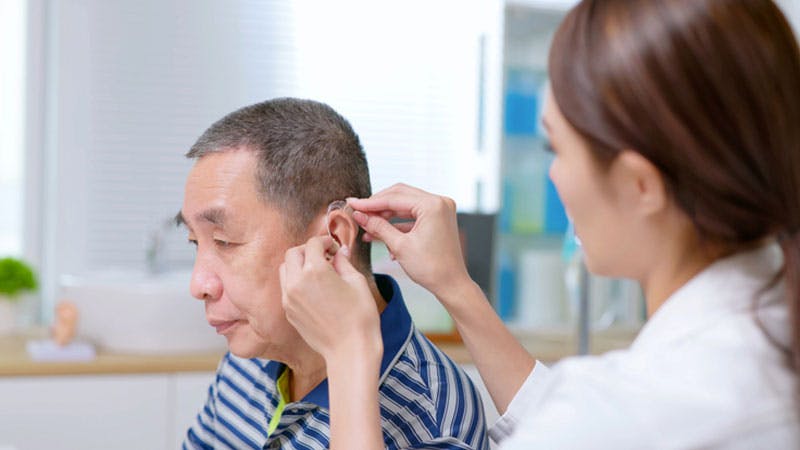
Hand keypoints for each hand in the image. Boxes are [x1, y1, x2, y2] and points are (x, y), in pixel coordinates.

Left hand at [280, 236, 381, 363]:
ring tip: (317, 272)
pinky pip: (286, 288)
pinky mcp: (289, 312)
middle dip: (307, 250)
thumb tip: (340, 253)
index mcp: (315, 271)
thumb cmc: (360, 317)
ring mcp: (289, 299)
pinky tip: (314, 290)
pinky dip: (296, 282)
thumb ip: (344, 263)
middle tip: (324, 256)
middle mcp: (296, 282)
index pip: (313, 244)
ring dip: (298, 265)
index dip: (325, 242)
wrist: (350, 350)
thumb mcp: (357, 282)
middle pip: (292, 253)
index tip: (334, 248)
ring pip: (285, 270)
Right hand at [347, 183, 470, 298]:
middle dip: (378, 205)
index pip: (395, 198)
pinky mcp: (438, 219)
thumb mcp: (399, 246)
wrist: (451, 285)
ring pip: (405, 205)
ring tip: (367, 226)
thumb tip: (359, 215)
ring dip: (386, 215)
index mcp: (432, 205)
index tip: (353, 204)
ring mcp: (440, 210)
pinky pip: (413, 215)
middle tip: (358, 211)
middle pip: (400, 195)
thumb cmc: (431, 268)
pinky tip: (381, 234)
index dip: (370, 203)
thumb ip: (378, 227)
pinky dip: (397, 223)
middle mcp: (439, 202)